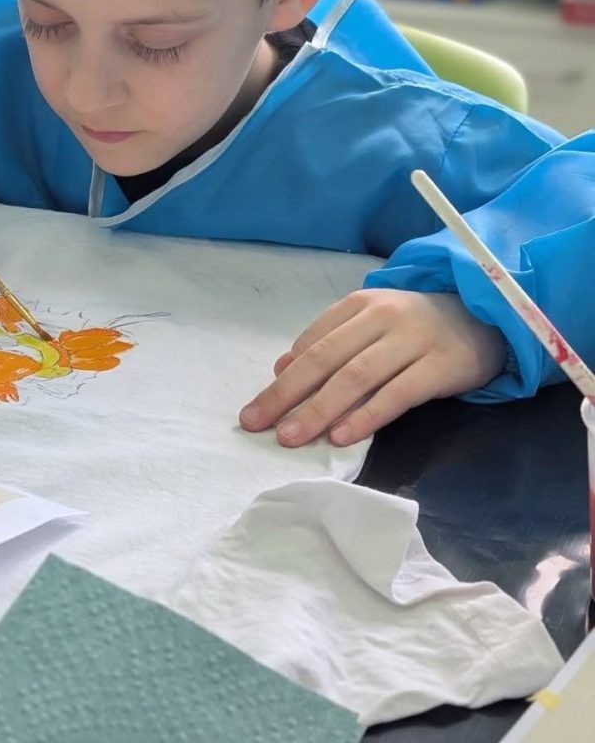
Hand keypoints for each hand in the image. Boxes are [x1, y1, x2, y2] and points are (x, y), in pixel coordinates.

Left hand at [239, 289, 506, 447]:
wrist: (487, 317)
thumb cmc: (418, 327)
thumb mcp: (372, 324)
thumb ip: (329, 341)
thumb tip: (280, 367)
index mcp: (361, 305)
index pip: (313, 344)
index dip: (282, 378)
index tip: (256, 408)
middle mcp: (382, 318)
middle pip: (326, 359)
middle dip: (286, 394)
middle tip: (255, 423)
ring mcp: (412, 341)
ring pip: (356, 377)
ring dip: (318, 409)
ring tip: (290, 437)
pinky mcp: (440, 366)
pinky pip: (398, 394)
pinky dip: (367, 415)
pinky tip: (342, 436)